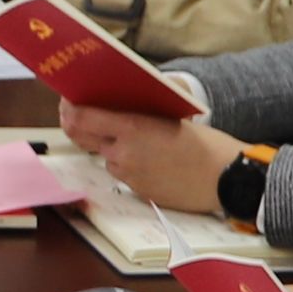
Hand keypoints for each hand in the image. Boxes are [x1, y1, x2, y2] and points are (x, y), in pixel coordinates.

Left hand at [67, 102, 239, 206]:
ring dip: (109, 145)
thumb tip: (112, 100)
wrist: (226, 179)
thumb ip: (137, 111)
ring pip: (104, 156)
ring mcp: (128, 175)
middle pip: (82, 137)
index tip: (66, 100)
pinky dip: (127, 162)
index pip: (80, 117)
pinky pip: (122, 172)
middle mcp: (122, 153)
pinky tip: (149, 157)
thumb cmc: (204, 143)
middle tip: (78, 112)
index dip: (68, 108)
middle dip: (77, 124)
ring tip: (133, 136)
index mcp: (131, 128)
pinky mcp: (137, 191)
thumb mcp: (170, 115)